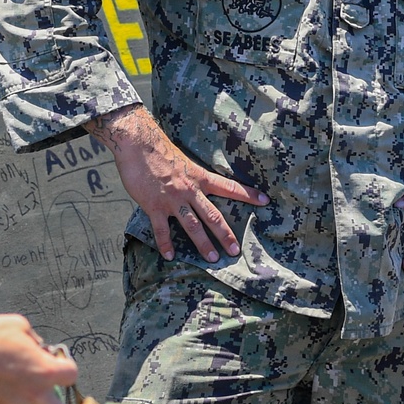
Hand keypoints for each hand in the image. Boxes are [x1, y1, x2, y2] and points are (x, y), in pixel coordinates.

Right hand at [88, 104, 266, 262]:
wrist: (138, 144)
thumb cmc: (159, 149)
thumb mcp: (184, 161)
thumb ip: (191, 177)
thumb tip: (197, 187)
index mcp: (200, 177)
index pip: (229, 187)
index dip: (248, 194)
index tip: (265, 201)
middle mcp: (190, 190)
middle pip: (213, 216)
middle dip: (226, 235)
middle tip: (236, 251)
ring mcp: (173, 200)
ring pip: (192, 226)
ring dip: (203, 244)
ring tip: (212, 259)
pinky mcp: (154, 206)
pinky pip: (162, 230)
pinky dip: (166, 244)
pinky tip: (170, 256)